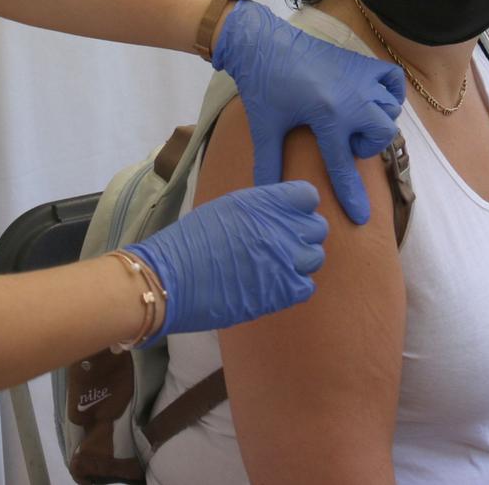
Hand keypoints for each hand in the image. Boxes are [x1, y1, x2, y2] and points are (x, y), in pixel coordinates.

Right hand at [128, 181, 328, 337]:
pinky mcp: (281, 292)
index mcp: (264, 202)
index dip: (300, 207)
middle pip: (317, 227)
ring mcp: (284, 260)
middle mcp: (280, 227)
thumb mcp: (225, 208)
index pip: (308, 196)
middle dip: (303, 235)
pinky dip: (294, 287)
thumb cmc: (189, 242)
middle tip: (282, 244)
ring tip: (276, 266)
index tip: (288, 216)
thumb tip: (277, 214)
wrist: (171, 279)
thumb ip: (259, 208)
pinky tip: (274, 285)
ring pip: (315, 257)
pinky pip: (306, 286)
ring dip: (300, 262)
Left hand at [210, 2, 404, 224]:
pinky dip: (390, 93)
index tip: (362, 218)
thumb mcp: (265, 127)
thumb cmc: (263, 85)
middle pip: (382, 135)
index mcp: (327, 116)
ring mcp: (361, 78)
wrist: (263, 42)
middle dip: (366, 146)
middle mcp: (352, 97)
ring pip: (390, 110)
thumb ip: (268, 164)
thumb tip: (263, 196)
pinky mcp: (361, 63)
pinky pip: (393, 80)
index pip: (343, 166)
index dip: (351, 196)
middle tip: (343, 141)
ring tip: (352, 121)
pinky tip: (373, 100)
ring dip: (376, 122)